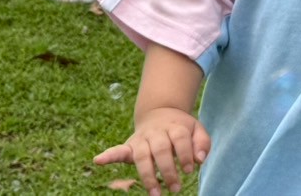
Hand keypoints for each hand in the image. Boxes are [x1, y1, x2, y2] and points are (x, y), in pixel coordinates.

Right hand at [93, 107, 210, 195]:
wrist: (160, 112)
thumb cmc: (180, 128)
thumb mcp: (196, 129)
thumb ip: (202, 143)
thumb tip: (200, 159)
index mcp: (174, 126)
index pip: (180, 140)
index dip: (185, 155)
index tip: (189, 170)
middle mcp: (156, 132)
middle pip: (161, 149)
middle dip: (168, 170)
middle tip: (176, 188)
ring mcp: (142, 138)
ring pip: (142, 156)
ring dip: (147, 176)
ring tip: (155, 193)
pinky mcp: (130, 146)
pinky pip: (118, 150)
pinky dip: (108, 155)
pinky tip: (98, 160)